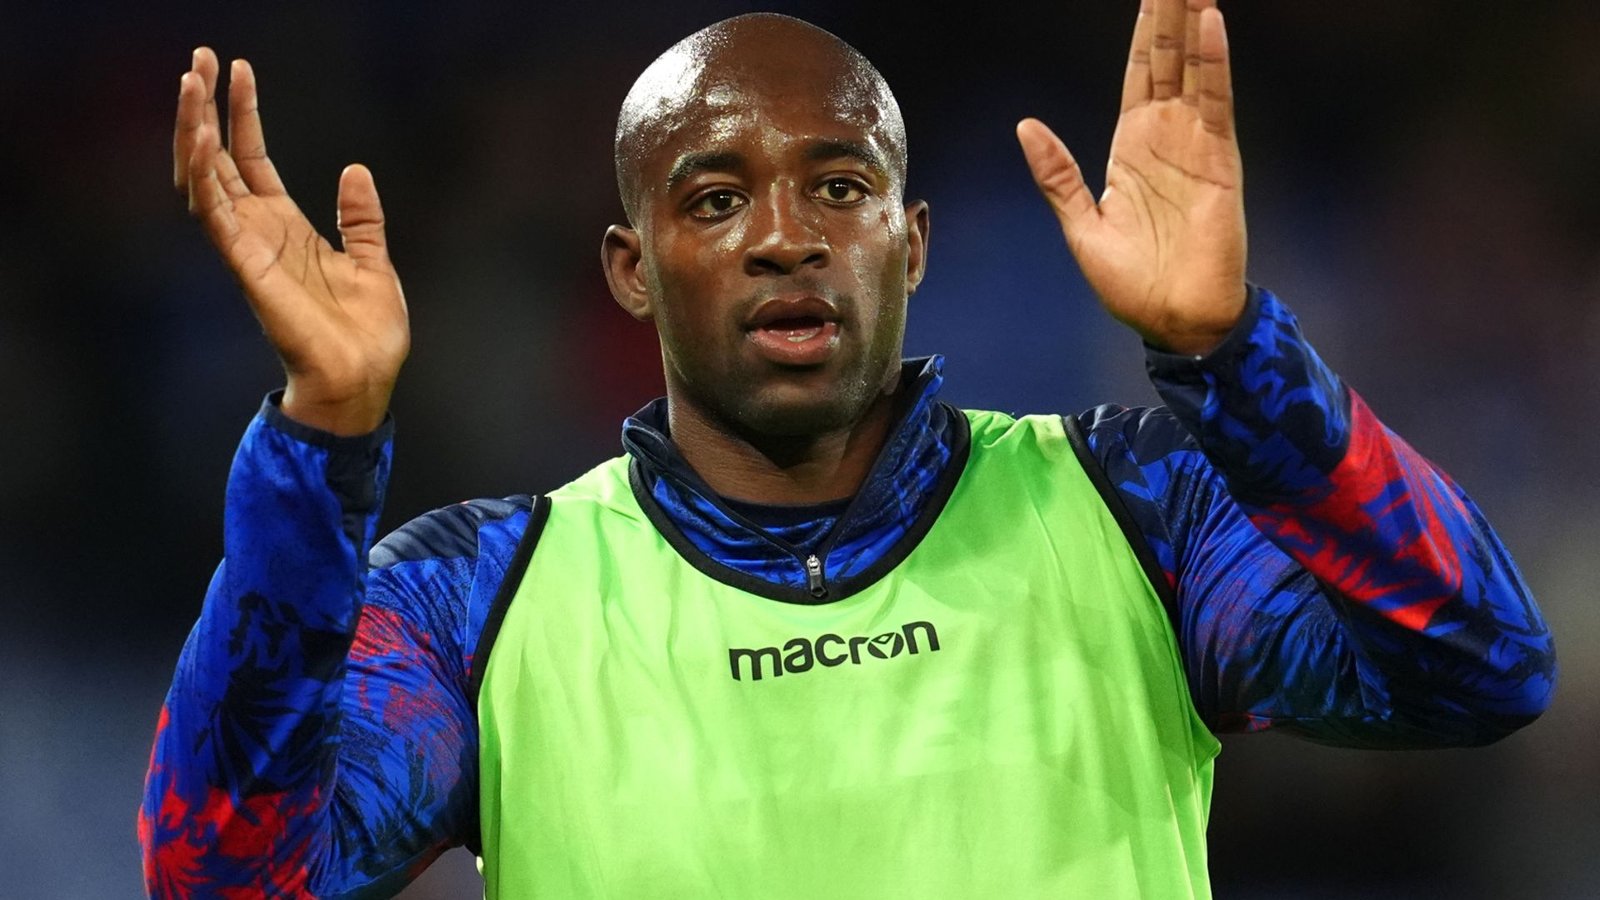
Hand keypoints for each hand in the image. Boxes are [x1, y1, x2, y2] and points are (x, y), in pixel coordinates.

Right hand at [176, 48, 408, 434]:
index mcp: (287, 229)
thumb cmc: (366, 334)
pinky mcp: (246, 267)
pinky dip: (204, 173)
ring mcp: (248, 249)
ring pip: (205, 178)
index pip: (252, 160)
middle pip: (219, 160)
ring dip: (194, 130)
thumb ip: (361, 218)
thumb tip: (355, 170)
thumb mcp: (374, 261)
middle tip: (199, 59)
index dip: (243, 116)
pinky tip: (202, 135)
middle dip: (206, 110)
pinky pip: (214, 213)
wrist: (363, 379)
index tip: (238, 70)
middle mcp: (259, 233)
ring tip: (192, 83)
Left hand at [1017, 0, 1245, 355]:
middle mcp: (1166, 136)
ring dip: (1192, 22)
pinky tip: (1211, 22)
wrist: (1174, 319)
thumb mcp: (1081, 225)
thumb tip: (1026, 126)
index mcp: (1132, 148)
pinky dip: (1214, 60)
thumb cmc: (1132, 283)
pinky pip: (1216, 100)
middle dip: (1168, 12)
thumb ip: (1058, 174)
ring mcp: (1195, 144)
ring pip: (1194, 67)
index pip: (1138, 74)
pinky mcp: (1218, 160)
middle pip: (1167, 59)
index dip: (1142, 33)